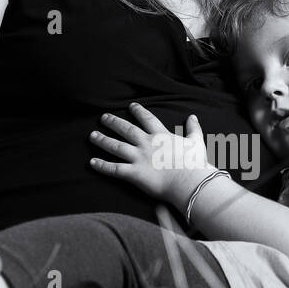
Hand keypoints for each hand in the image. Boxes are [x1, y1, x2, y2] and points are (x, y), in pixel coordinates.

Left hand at [88, 103, 212, 208]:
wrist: (188, 181)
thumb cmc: (195, 163)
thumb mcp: (196, 142)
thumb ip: (193, 129)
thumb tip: (193, 117)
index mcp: (161, 136)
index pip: (147, 119)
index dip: (138, 112)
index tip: (131, 106)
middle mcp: (146, 144)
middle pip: (126, 130)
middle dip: (114, 122)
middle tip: (103, 117)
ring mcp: (138, 158)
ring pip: (116, 146)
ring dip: (103, 140)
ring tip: (92, 135)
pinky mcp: (134, 173)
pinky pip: (114, 168)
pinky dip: (102, 165)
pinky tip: (92, 162)